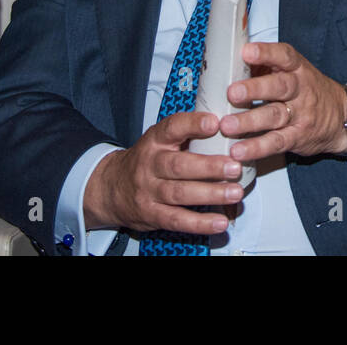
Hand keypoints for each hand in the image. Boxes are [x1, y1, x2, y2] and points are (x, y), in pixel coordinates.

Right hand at [83, 111, 244, 233]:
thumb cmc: (148, 160)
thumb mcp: (161, 140)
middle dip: (209, 167)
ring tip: (234, 193)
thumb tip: (228, 124)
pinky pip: (176, 220)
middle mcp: (150, 164)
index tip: (214, 123)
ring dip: (210, 194)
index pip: (172, 128)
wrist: (111, 187)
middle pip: (179, 165)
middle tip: (234, 167)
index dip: (193, 124)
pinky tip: (219, 222)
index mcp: (155, 140)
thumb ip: (187, 133)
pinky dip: (199, 223)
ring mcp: (149, 191)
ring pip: (180, 193)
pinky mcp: (151, 215)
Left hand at [219, 42, 346, 160]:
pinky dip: (256, 148)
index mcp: (298, 69)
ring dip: (249, 121)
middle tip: (232, 92)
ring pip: (274, 116)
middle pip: (280, 87)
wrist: (342, 116)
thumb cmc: (308, 90)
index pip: (285, 56)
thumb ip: (266, 66)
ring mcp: (300, 115)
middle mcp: (300, 90)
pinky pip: (276, 143)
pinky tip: (239, 151)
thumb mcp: (294, 72)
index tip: (247, 51)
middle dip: (255, 89)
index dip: (266, 53)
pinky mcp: (297, 137)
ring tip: (227, 126)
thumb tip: (231, 61)